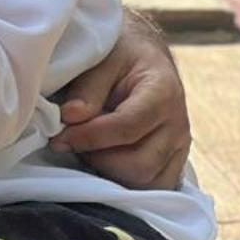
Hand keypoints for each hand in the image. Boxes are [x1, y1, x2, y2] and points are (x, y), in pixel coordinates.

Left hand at [49, 10, 190, 189]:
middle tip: (71, 142)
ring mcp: (179, 147)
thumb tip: (70, 118)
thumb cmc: (121, 52)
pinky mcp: (174, 162)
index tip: (59, 136)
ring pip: (146, 182)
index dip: (90, 136)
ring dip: (110, 173)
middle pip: (139, 164)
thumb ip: (87, 89)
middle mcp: (178, 124)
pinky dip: (125, 182)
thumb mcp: (102, 57)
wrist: (144, 54)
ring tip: (86, 149)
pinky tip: (103, 160)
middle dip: (98, 159)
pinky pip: (154, 186)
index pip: (127, 127)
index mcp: (163, 91)